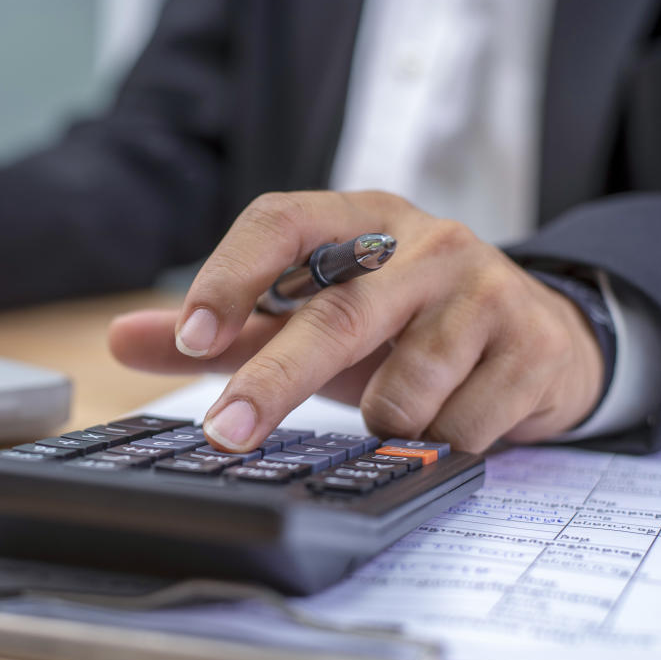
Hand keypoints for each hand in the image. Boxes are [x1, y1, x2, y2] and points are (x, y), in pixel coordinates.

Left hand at [108, 191, 604, 452]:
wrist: (540, 339)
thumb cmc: (404, 328)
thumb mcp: (316, 317)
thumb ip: (227, 328)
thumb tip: (120, 337)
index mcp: (359, 220)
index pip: (280, 221)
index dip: (230, 274)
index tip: (190, 338)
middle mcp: (424, 241)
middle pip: (338, 314)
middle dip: (276, 383)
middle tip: (226, 433)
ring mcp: (484, 287)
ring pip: (405, 387)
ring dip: (385, 421)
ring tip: (402, 409)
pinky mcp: (531, 341)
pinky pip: (462, 422)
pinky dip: (442, 439)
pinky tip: (457, 417)